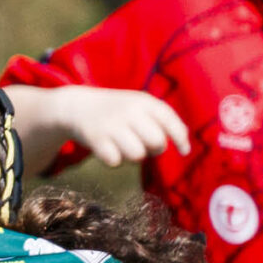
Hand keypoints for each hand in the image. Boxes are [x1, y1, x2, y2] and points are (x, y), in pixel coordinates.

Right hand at [44, 85, 189, 167]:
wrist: (77, 106)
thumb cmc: (115, 110)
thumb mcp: (139, 105)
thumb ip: (161, 120)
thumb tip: (184, 146)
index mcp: (144, 101)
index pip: (170, 120)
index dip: (181, 138)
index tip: (185, 151)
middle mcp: (130, 111)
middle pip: (156, 142)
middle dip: (154, 149)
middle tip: (145, 146)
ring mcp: (112, 125)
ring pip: (137, 155)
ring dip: (133, 157)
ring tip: (125, 147)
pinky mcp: (96, 138)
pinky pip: (115, 161)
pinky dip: (113, 160)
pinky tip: (108, 150)